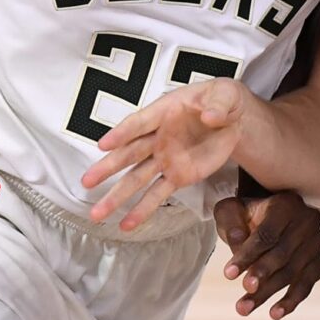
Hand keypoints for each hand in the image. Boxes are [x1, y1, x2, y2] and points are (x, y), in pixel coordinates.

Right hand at [82, 77, 246, 230]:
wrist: (233, 119)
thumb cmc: (222, 100)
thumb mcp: (225, 94)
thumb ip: (218, 105)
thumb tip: (211, 117)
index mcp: (165, 111)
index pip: (139, 123)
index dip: (122, 133)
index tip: (103, 145)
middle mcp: (158, 136)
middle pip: (129, 153)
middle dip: (108, 167)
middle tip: (87, 182)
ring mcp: (165, 158)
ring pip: (136, 178)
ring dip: (117, 196)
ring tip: (98, 214)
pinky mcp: (177, 176)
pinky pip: (158, 194)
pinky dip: (143, 210)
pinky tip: (127, 225)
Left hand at [213, 192, 319, 318]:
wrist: (264, 218)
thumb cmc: (244, 215)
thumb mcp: (230, 211)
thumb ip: (230, 221)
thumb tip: (237, 240)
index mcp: (286, 204)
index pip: (267, 234)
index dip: (247, 255)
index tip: (228, 275)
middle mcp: (307, 220)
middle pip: (283, 254)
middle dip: (261, 275)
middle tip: (243, 291)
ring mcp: (317, 241)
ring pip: (293, 272)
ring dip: (269, 293)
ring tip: (244, 308)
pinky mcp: (319, 261)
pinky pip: (307, 283)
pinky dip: (292, 300)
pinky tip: (275, 313)